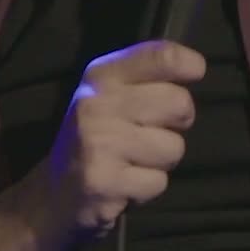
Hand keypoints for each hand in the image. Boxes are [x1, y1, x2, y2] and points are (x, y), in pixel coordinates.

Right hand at [19, 39, 205, 250]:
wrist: (53, 193)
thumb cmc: (95, 138)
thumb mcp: (109, 95)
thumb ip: (146, 76)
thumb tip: (196, 66)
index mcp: (102, 75)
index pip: (163, 56)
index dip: (190, 65)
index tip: (193, 75)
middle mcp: (98, 103)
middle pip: (179, 103)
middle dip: (177, 124)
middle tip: (152, 132)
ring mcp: (100, 142)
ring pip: (173, 147)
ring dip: (161, 161)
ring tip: (133, 161)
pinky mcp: (104, 181)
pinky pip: (158, 182)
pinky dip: (147, 188)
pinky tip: (125, 183)